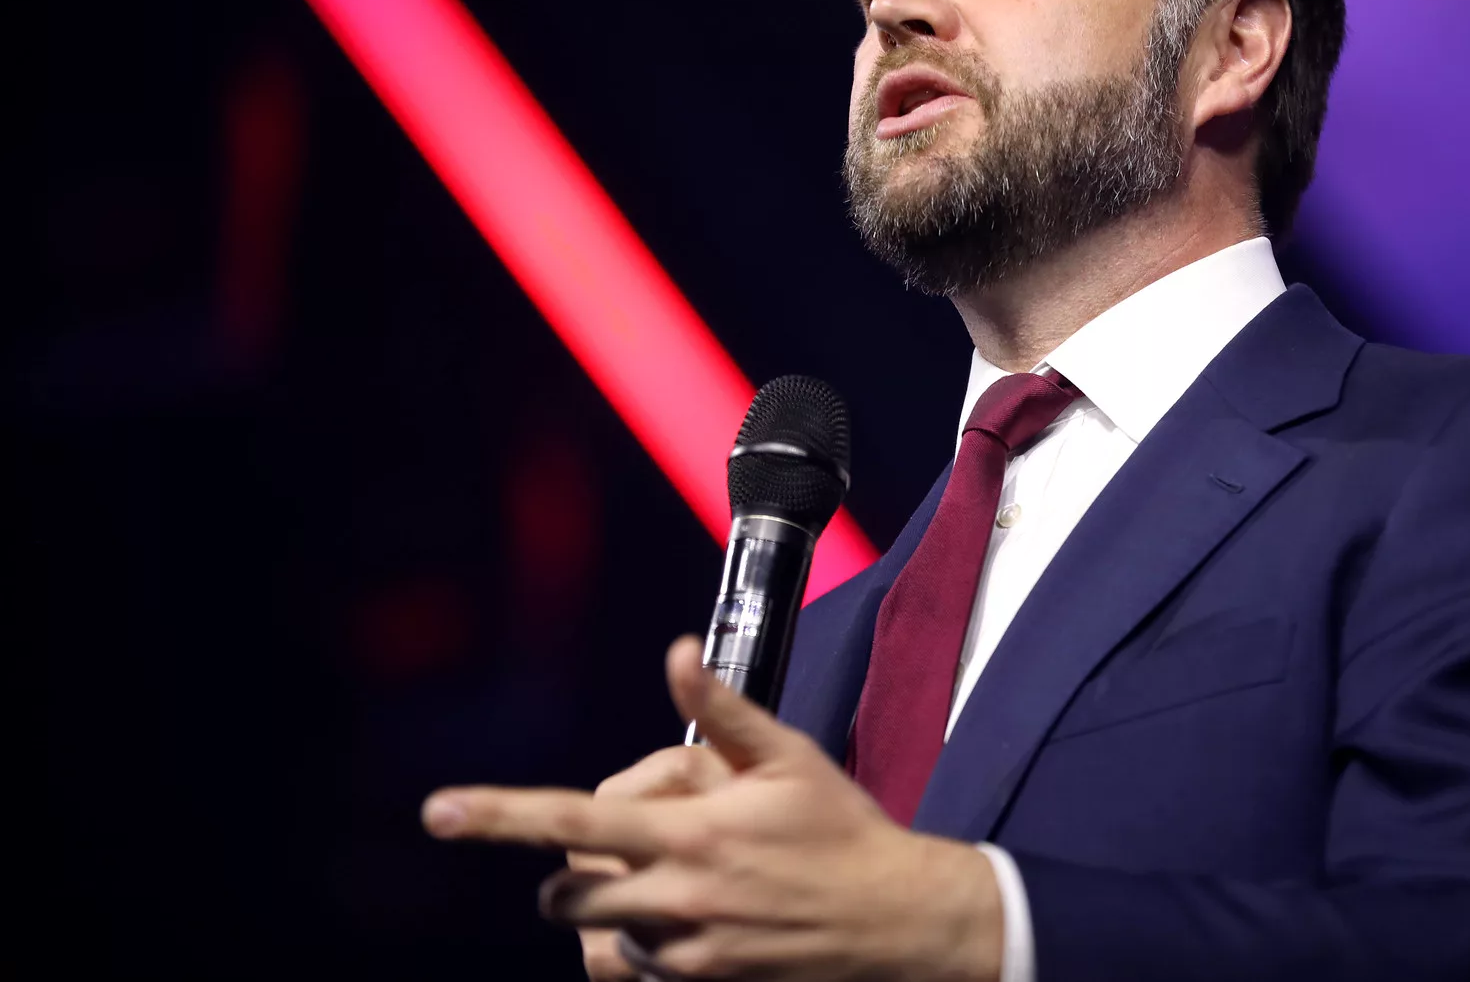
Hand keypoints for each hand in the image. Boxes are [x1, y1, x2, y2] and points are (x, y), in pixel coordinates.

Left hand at [421, 636, 1003, 981]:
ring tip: (671, 884)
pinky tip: (692, 921)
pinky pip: (632, 973)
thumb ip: (722, 711)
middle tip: (638, 842)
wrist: (897, 922)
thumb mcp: (788, 757)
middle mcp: (679, 898)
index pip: (575, 820)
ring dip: (610, 912)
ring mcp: (687, 955)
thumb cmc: (841, 829)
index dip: (500, 815)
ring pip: (594, 938)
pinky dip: (640, 948)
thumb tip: (676, 652)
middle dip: (574, 867)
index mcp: (694, 832)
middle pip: (566, 892)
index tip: (439, 810)